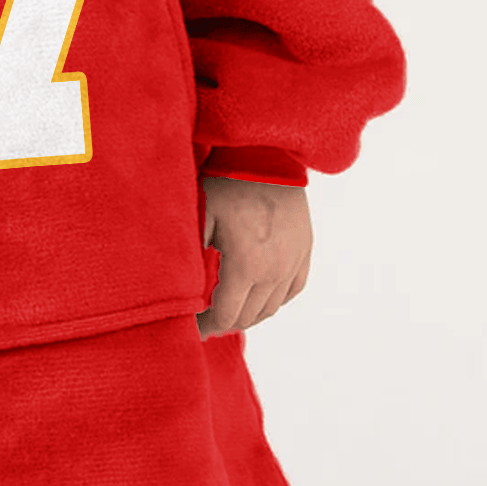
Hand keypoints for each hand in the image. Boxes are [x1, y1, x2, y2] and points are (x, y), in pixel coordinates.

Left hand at [197, 176, 311, 335]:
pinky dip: (273, 299)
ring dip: (248, 313)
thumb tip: (181, 289)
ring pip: (271, 308)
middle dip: (224, 322)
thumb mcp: (200, 217)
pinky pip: (291, 290)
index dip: (206, 327)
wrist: (267, 157)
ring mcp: (294, 262)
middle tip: (206, 319)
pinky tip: (257, 294)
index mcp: (247, 266)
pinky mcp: (305, 251)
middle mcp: (275, 271)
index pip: (226, 316)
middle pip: (248, 317)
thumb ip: (192, 257)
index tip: (192, 329)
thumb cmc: (226, 184)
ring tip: (228, 307)